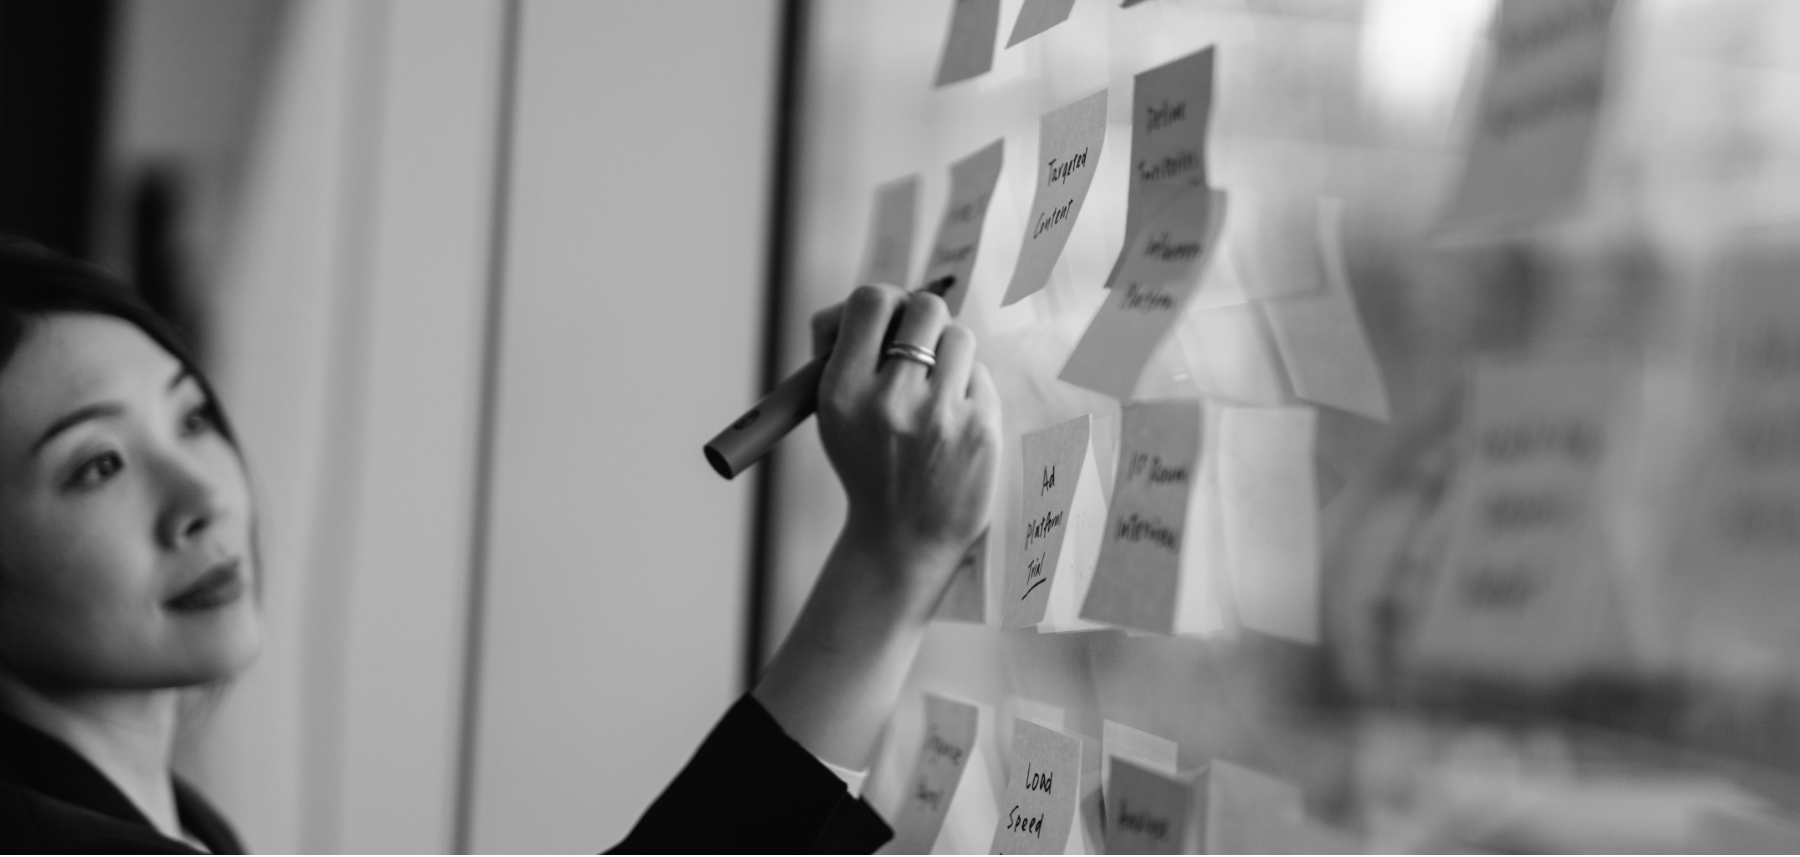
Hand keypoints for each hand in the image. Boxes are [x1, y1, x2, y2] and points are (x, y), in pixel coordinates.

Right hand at [751, 285, 999, 768]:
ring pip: (959, 337)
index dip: (884, 302)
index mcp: (843, 391)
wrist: (902, 540)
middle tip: (918, 346)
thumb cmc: (868, 464)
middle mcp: (890, 400)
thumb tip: (873, 301)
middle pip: (925, 308)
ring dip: (949, 355)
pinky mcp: (980, 428)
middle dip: (924, 320)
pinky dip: (968, 389)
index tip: (886, 321)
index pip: (872, 301)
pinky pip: (980, 375)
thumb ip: (844, 351)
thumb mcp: (833, 413)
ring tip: (936, 391)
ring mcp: (939, 415)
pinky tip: (953, 423)